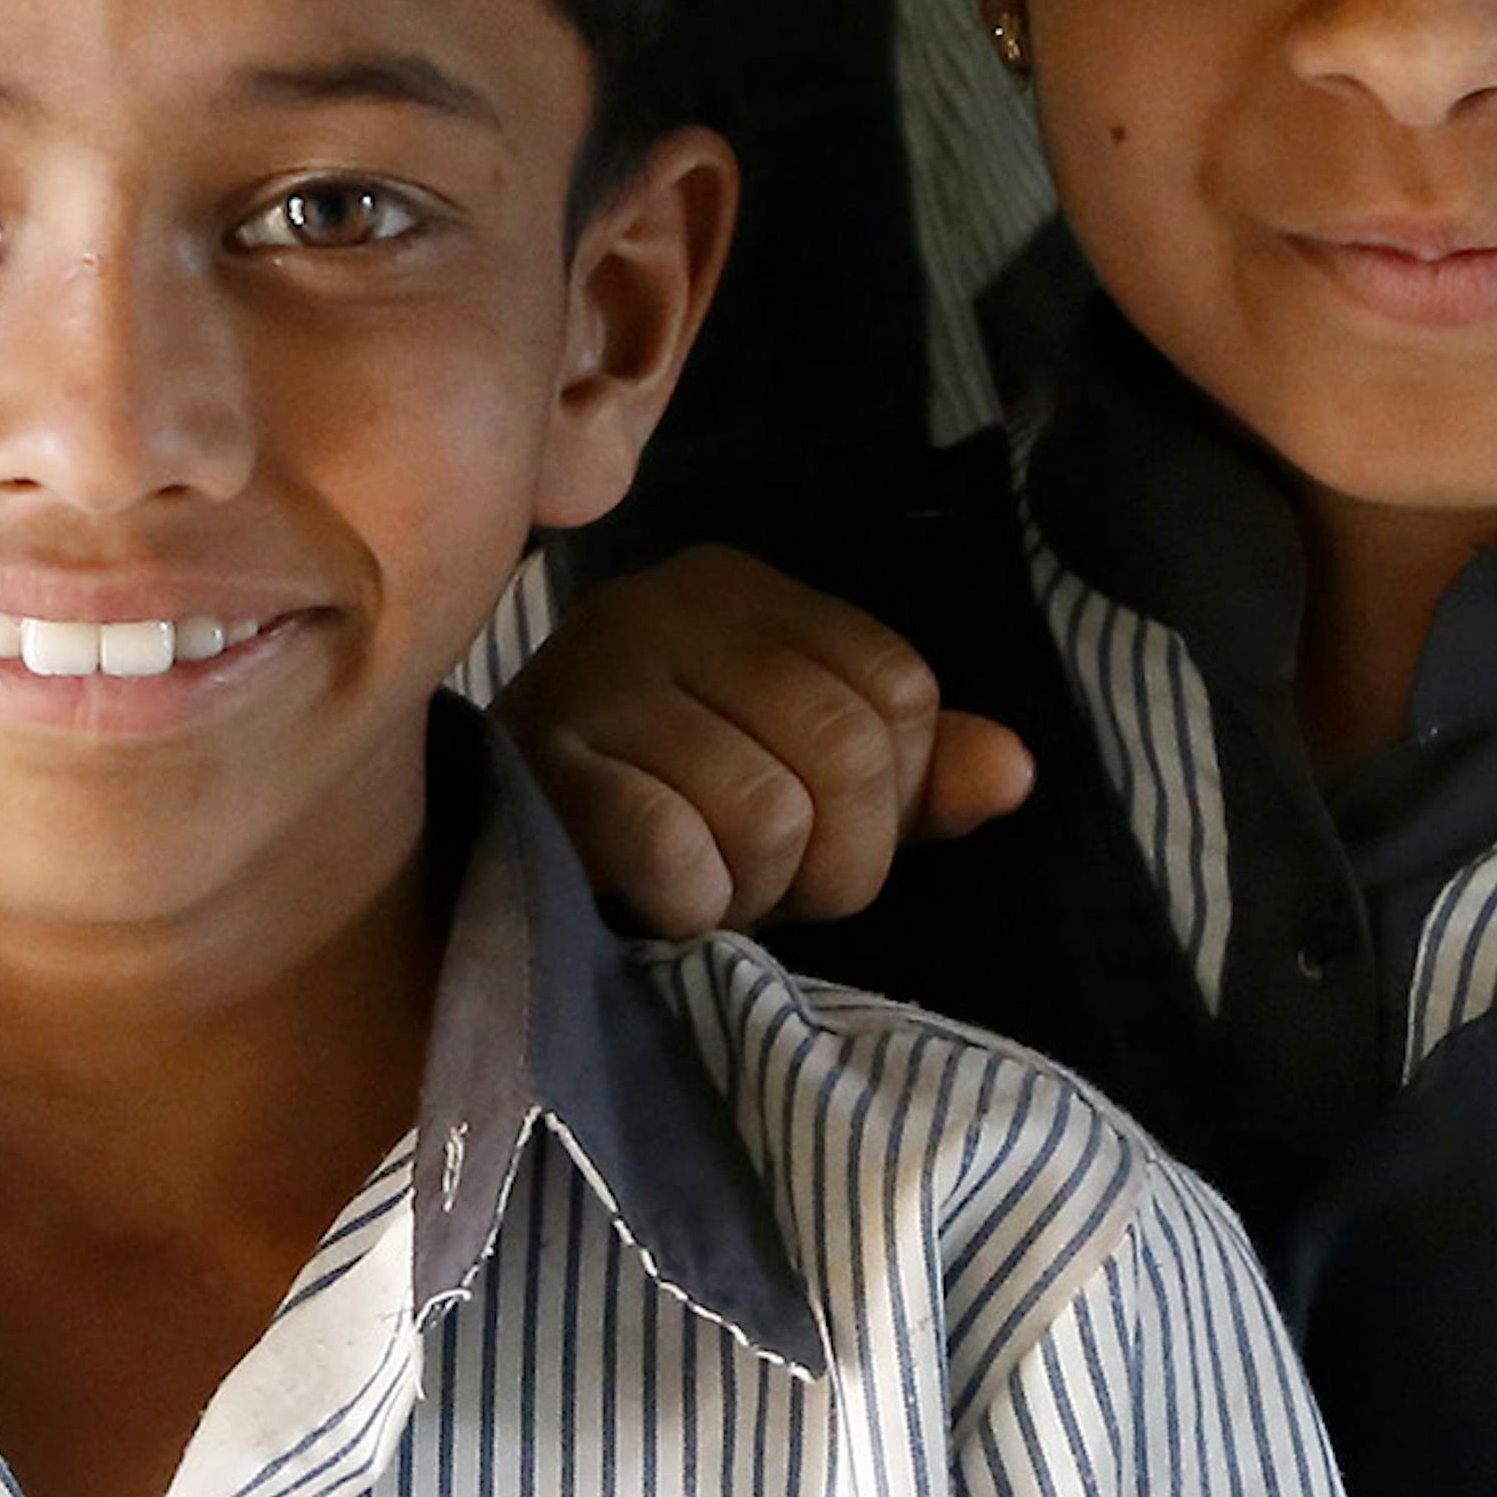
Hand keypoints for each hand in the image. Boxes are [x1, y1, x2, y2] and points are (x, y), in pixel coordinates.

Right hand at [502, 549, 1032, 935]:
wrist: (482, 854)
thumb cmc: (662, 809)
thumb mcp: (802, 778)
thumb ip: (914, 773)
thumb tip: (1014, 773)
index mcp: (739, 591)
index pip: (901, 689)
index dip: (894, 794)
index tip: (831, 831)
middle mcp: (663, 607)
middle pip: (848, 751)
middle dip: (836, 860)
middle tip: (773, 884)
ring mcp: (596, 680)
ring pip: (770, 813)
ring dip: (754, 891)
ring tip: (706, 883)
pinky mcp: (542, 767)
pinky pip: (679, 856)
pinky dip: (689, 906)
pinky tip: (653, 898)